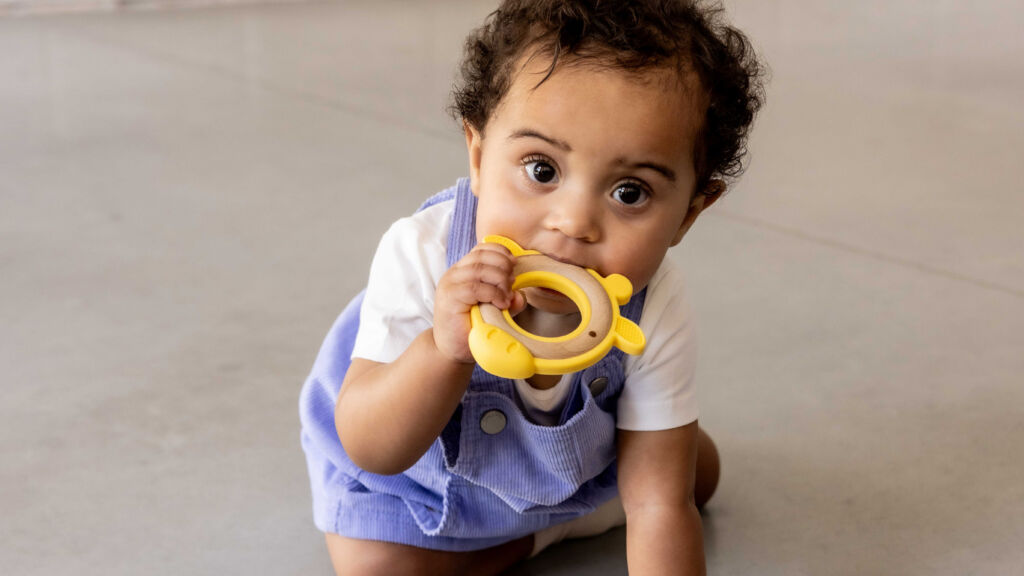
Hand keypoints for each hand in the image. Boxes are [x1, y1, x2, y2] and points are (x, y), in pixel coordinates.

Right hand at [433, 242, 525, 362]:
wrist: (451, 349)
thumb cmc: (472, 327)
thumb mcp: (495, 310)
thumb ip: (507, 299)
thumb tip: (520, 295)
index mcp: (463, 270)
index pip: (482, 249)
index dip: (501, 252)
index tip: (514, 265)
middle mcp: (454, 274)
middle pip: (482, 256)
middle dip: (503, 266)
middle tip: (512, 284)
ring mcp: (450, 285)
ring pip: (480, 269)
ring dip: (500, 280)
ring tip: (507, 296)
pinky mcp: (450, 298)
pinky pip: (475, 288)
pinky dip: (493, 293)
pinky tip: (501, 303)